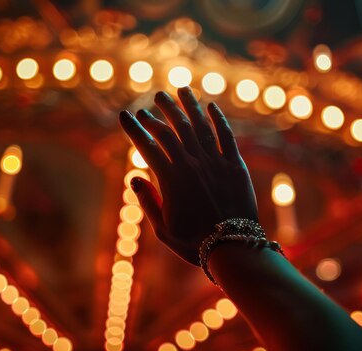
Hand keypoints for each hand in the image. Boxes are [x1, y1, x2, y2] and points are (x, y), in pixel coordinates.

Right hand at [119, 86, 257, 264]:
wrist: (233, 248)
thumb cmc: (194, 242)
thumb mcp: (162, 228)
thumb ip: (148, 200)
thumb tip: (134, 176)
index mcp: (171, 179)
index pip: (147, 146)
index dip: (135, 128)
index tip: (126, 115)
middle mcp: (192, 165)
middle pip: (172, 130)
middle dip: (161, 111)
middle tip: (154, 97)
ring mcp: (215, 163)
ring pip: (199, 126)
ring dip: (188, 106)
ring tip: (180, 90)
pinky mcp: (235, 165)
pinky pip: (226, 136)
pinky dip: (218, 119)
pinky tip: (212, 106)